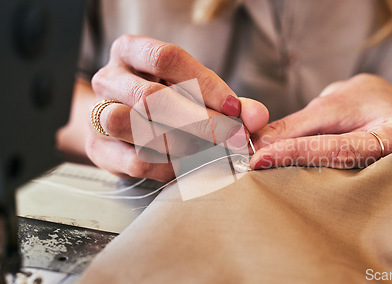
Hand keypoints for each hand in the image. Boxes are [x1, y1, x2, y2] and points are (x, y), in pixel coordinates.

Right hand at [86, 35, 268, 180]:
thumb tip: (257, 115)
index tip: (235, 109)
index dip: (205, 85)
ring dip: (180, 142)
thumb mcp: (194, 90)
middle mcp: (111, 78)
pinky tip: (183, 162)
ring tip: (206, 148)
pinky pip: (134, 160)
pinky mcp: (99, 148)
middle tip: (232, 136)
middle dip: (200, 121)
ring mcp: (99, 113)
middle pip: (151, 96)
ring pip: (135, 127)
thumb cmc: (165, 99)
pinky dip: (166, 165)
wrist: (122, 118)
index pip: (167, 58)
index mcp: (132, 51)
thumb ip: (227, 102)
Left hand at [250, 74, 391, 168]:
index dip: (298, 153)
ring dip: (292, 175)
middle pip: (337, 170)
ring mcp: (382, 177)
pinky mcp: (364, 184)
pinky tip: (275, 174)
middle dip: (291, 168)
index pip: (341, 149)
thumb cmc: (366, 100)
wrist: (385, 106)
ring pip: (332, 180)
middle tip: (253, 167)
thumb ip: (297, 126)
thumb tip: (258, 143)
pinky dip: (302, 176)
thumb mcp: (333, 104)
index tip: (261, 156)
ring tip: (258, 170)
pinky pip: (332, 182)